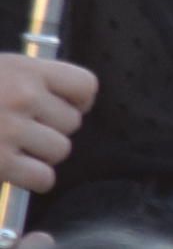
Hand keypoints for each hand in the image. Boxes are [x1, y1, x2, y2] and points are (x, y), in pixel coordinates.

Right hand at [0, 53, 93, 198]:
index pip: (85, 85)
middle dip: (51, 130)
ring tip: (17, 150)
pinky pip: (43, 177)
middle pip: (72, 123)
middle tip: (25, 132)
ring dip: (42, 155)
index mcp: (26, 69)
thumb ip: (29, 80)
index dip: (79, 101)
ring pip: (59, 150)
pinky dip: (34, 179)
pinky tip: (17, 171)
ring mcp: (11, 130)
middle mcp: (23, 96)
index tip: (63, 109)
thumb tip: (71, 103)